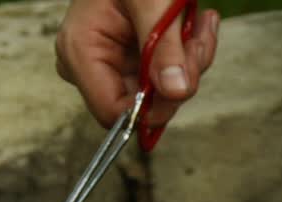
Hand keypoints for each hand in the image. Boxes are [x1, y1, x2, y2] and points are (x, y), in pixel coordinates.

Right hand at [55, 0, 220, 128]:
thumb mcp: (152, 0)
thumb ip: (164, 46)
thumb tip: (176, 91)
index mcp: (80, 50)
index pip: (112, 111)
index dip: (152, 107)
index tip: (185, 82)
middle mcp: (91, 62)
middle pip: (142, 103)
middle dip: (180, 76)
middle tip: (199, 39)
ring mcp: (112, 61)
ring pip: (162, 90)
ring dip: (191, 60)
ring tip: (201, 22)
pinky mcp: (133, 58)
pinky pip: (167, 74)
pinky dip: (189, 52)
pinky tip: (198, 23)